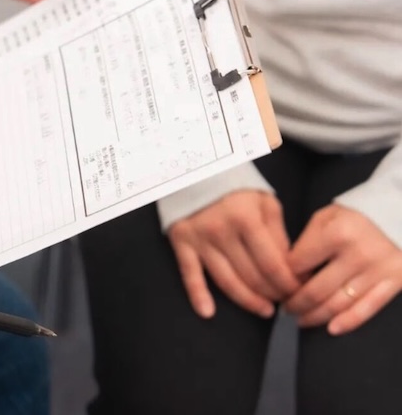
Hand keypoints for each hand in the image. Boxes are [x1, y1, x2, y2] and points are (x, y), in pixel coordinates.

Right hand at [168, 190, 299, 318]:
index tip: (299, 292)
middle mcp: (221, 231)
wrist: (197, 168)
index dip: (289, 284)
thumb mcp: (265, 202)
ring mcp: (199, 239)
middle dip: (273, 293)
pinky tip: (208, 313)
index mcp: (246, 219)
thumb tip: (290, 270)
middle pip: (251, 276)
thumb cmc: (237, 186)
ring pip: (226, 281)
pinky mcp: (181, 242)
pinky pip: (189, 274)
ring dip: (248, 301)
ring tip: (265, 311)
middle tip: (285, 301)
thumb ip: (279, 235)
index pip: (273, 264)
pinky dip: (198, 295)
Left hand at [285, 205, 401, 334]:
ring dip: (315, 316)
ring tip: (300, 319)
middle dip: (295, 303)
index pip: (298, 265)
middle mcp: (357, 255)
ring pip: (338, 304)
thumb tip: (291, 271)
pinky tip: (331, 328)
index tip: (277, 283)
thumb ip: (307, 240)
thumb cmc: (357, 215)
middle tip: (285, 308)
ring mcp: (378, 271)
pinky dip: (348, 322)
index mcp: (337, 234)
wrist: (401, 214)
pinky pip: (368, 308)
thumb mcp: (327, 216)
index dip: (283, 276)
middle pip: (316, 290)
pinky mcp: (396, 282)